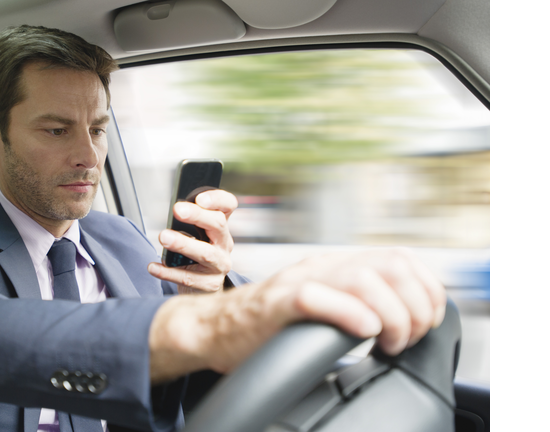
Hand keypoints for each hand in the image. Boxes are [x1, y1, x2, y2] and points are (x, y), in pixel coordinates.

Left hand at [147, 190, 236, 293]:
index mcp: (221, 227)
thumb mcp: (196, 236)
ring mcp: (220, 265)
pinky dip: (168, 272)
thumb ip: (187, 223)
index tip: (199, 198)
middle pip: (218, 224)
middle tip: (177, 210)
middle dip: (197, 215)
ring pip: (205, 253)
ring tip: (164, 237)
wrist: (203, 288)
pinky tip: (153, 267)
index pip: (228, 206)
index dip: (217, 199)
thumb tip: (172, 212)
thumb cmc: (195, 257)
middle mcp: (224, 244)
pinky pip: (188, 278)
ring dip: (183, 244)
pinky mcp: (210, 284)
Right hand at [148, 248, 446, 382]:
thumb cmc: (267, 328)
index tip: (425, 324)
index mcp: (336, 266)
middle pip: (393, 264)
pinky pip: (316, 296)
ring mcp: (298, 281)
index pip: (402, 259)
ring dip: (391, 315)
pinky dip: (350, 313)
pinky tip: (361, 331)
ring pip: (364, 277)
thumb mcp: (322, 309)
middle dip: (414, 307)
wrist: (212, 330)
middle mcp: (321, 266)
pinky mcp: (276, 303)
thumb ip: (356, 305)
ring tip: (385, 342)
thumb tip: (404, 325)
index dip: (427, 291)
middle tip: (404, 340)